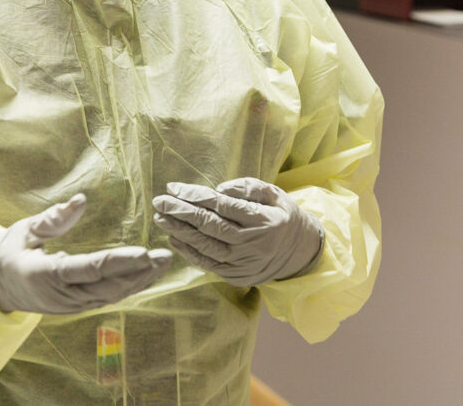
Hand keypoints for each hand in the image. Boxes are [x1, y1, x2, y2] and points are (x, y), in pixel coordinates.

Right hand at [0, 194, 171, 314]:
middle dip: (138, 273)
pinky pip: (106, 298)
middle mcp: (60, 296)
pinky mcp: (75, 307)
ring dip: (139, 281)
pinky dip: (129, 287)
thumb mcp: (24, 230)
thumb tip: (81, 200)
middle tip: (165, 256)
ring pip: (110, 296)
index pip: (88, 269)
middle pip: (107, 287)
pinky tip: (146, 275)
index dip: (118, 262)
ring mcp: (69, 305)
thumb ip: (52, 218)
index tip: (144, 253)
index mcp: (44, 275)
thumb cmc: (9, 251)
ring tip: (162, 264)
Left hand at [153, 178, 323, 286]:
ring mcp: (244, 263)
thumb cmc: (285, 217)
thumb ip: (248, 187)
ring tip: (160, 218)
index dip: (195, 196)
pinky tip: (173, 239)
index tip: (173, 187)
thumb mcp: (275, 194)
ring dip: (179, 232)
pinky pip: (208, 264)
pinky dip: (188, 252)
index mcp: (263, 221)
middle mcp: (253, 244)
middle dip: (180, 212)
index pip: (221, 206)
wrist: (303, 254)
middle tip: (159, 201)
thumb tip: (218, 189)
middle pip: (209, 226)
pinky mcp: (238, 276)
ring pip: (205, 246)